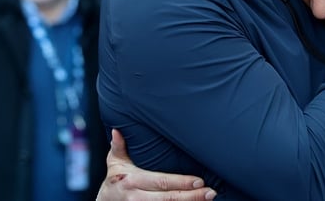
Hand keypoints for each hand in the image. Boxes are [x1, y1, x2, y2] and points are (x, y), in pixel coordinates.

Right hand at [97, 129, 216, 200]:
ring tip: (208, 198)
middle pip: (168, 198)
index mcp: (132, 180)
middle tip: (210, 192)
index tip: (199, 181)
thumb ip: (118, 146)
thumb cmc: (115, 180)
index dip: (180, 182)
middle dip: (191, 196)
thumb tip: (117, 129)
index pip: (161, 182)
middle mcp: (136, 196)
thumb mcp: (114, 162)